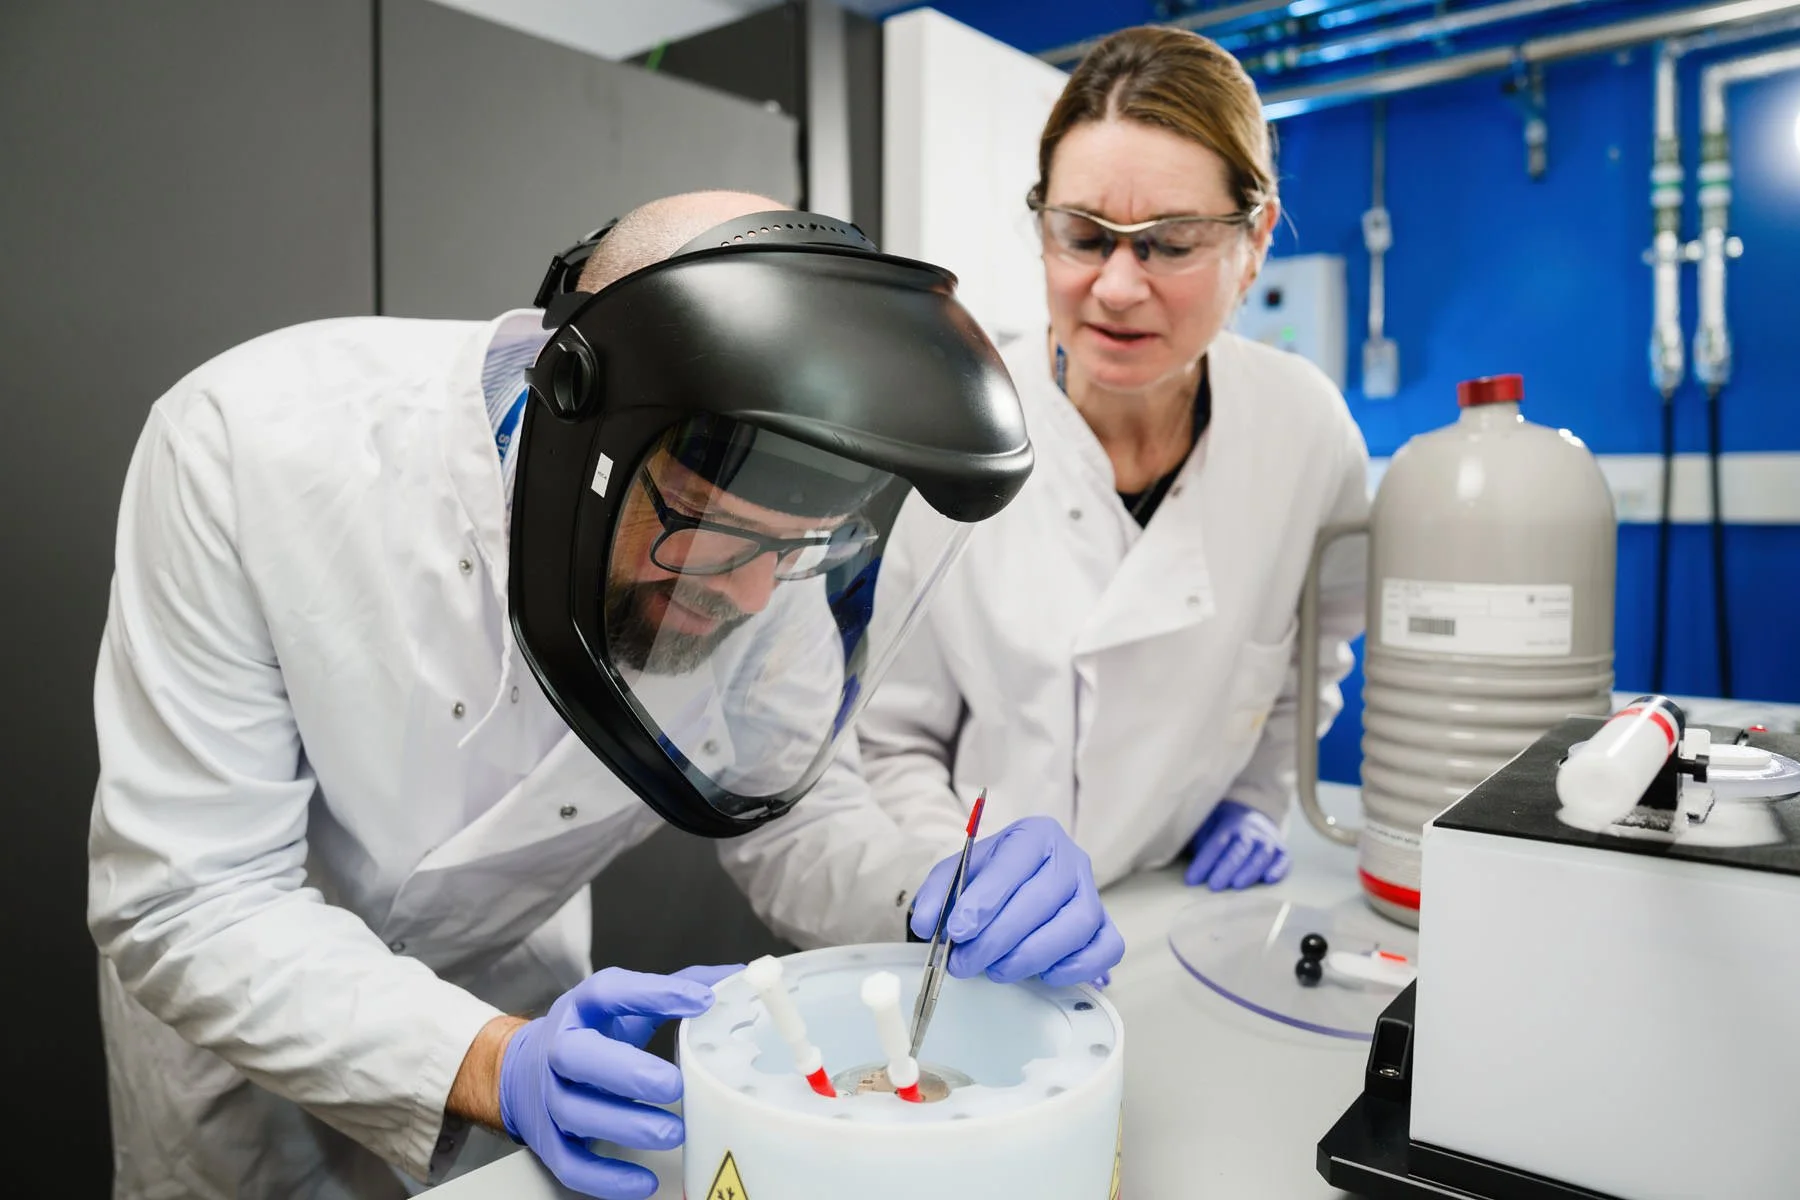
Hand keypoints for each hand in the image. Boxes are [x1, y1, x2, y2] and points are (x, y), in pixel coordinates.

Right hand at [498, 964, 738, 1198]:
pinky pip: (574, 1165)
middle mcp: (560, 1049)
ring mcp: (550, 1097)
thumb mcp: (623, 1004)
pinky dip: (608, 1178)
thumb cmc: (590, 1034)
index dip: (654, 993)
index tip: (701, 1000)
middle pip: (579, 1057)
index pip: (610, 992)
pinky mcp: (550, 1140)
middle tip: (674, 1084)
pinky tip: (645, 1181)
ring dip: (626, 1125)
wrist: (522, 1070)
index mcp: (582, 1009)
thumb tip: (732, 980)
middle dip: (627, 1072)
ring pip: (578, 1114)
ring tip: (673, 1132)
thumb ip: (672, 991)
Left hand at [911, 815, 1123, 986]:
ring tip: (997, 970)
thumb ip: (938, 893)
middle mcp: (1070, 858)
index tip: (956, 931)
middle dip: (998, 938)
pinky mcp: (1106, 925)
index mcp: (1035, 835)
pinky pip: (1106, 949)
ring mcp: (1093, 892)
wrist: (1023, 880)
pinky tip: (1043, 974)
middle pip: (1043, 899)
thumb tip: (926, 924)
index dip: (984, 901)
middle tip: (965, 963)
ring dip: (1032, 956)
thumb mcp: (960, 872)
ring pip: (1077, 925)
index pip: (1013, 865)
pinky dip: (1075, 967)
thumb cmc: (994, 877)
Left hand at [1185, 800, 1289, 890]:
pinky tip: (1269, 879)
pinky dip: (1278, 869)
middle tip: (1214, 886)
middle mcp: (1251, 831)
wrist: (1255, 815)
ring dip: (1250, 870)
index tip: (1192, 879)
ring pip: (1261, 855)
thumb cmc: (1225, 828)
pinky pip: (1283, 860)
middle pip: (1240, 849)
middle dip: (1227, 868)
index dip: (1204, 861)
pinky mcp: (1282, 851)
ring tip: (1237, 885)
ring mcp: (1268, 840)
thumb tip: (1193, 861)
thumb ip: (1201, 840)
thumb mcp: (1209, 825)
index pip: (1216, 843)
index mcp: (1229, 824)